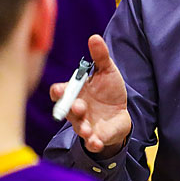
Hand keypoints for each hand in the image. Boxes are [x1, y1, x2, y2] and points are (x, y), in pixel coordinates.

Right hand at [50, 34, 131, 157]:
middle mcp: (76, 110)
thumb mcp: (107, 71)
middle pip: (68, 110)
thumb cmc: (108, 90)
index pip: (60, 92)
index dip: (58, 92)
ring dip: (82, 129)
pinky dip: (94, 143)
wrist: (121, 112)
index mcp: (75, 92)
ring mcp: (85, 124)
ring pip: (79, 128)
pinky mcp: (96, 137)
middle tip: (79, 107)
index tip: (60, 90)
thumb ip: (100, 57)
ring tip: (88, 130)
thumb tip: (94, 37)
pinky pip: (92, 142)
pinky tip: (96, 142)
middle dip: (72, 109)